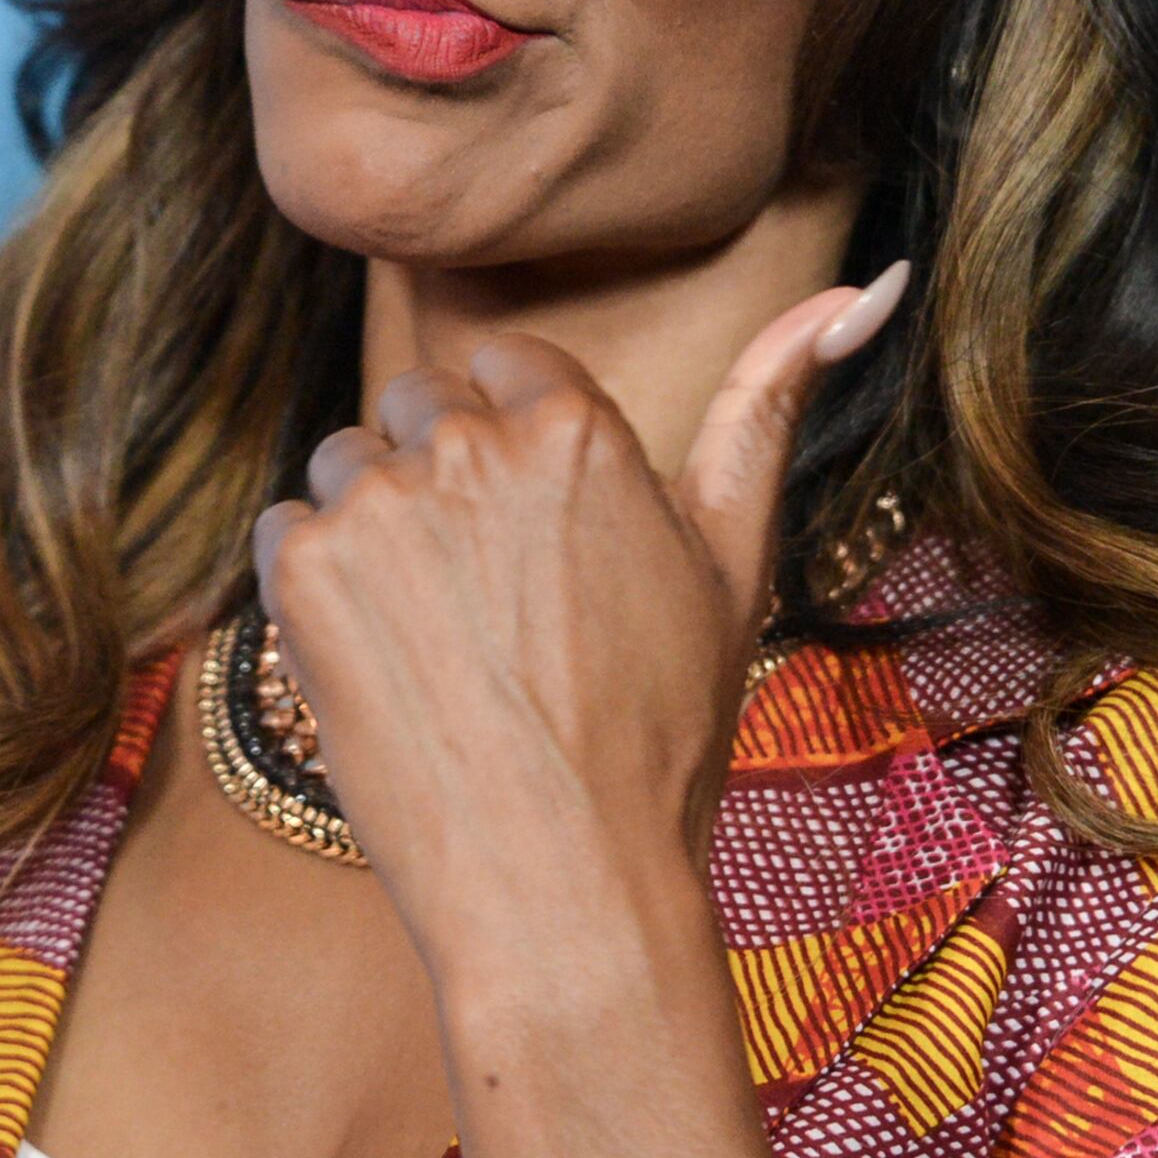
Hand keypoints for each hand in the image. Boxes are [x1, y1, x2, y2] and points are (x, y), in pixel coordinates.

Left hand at [249, 262, 910, 970]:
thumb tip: (869, 280)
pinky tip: (385, 656)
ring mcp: (378, 506)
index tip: (535, 527)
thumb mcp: (736, 554)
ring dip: (378, 525)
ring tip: (442, 632)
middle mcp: (471, 446)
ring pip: (350, 463)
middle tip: (496, 598)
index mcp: (579, 429)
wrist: (562, 877)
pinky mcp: (303, 572)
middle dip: (446, 478)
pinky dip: (318, 586)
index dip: (515, 441)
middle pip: (421, 406)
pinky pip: (288, 529)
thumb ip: (776, 398)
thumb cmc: (662, 726)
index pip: (504, 364)